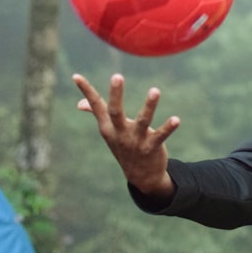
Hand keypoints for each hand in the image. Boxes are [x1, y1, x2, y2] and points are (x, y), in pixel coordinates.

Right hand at [74, 73, 177, 198]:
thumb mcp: (109, 132)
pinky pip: (160, 136)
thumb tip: (80, 104)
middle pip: (115, 112)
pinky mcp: (151, 147)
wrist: (140, 176)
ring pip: (143, 121)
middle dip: (116, 95)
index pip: (96, 106)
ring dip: (149, 106)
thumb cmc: (124, 146)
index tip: (75, 76)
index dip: (86, 91)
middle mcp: (120, 133)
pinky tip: (176, 119)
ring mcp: (135, 141)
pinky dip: (168, 128)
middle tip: (117, 76)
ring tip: (155, 90)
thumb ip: (96, 114)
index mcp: (108, 127)